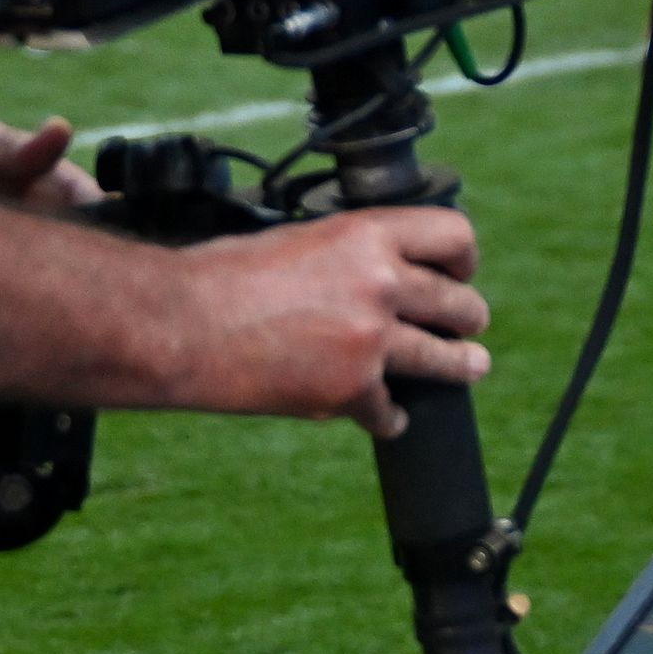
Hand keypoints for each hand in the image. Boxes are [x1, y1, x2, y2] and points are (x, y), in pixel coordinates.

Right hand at [170, 206, 491, 436]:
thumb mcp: (299, 237)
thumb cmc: (222, 276)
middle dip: (466, 316)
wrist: (182, 326)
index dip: (464, 257)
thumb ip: (349, 252)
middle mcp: (381, 283)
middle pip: (460, 303)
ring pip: (446, 359)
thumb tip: (376, 264)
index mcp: (367, 235)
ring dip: (461, 366)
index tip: (461, 270)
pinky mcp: (350, 390)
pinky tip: (387, 418)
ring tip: (470, 368)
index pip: (454, 236)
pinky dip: (389, 418)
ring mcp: (371, 340)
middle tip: (466, 324)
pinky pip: (391, 410)